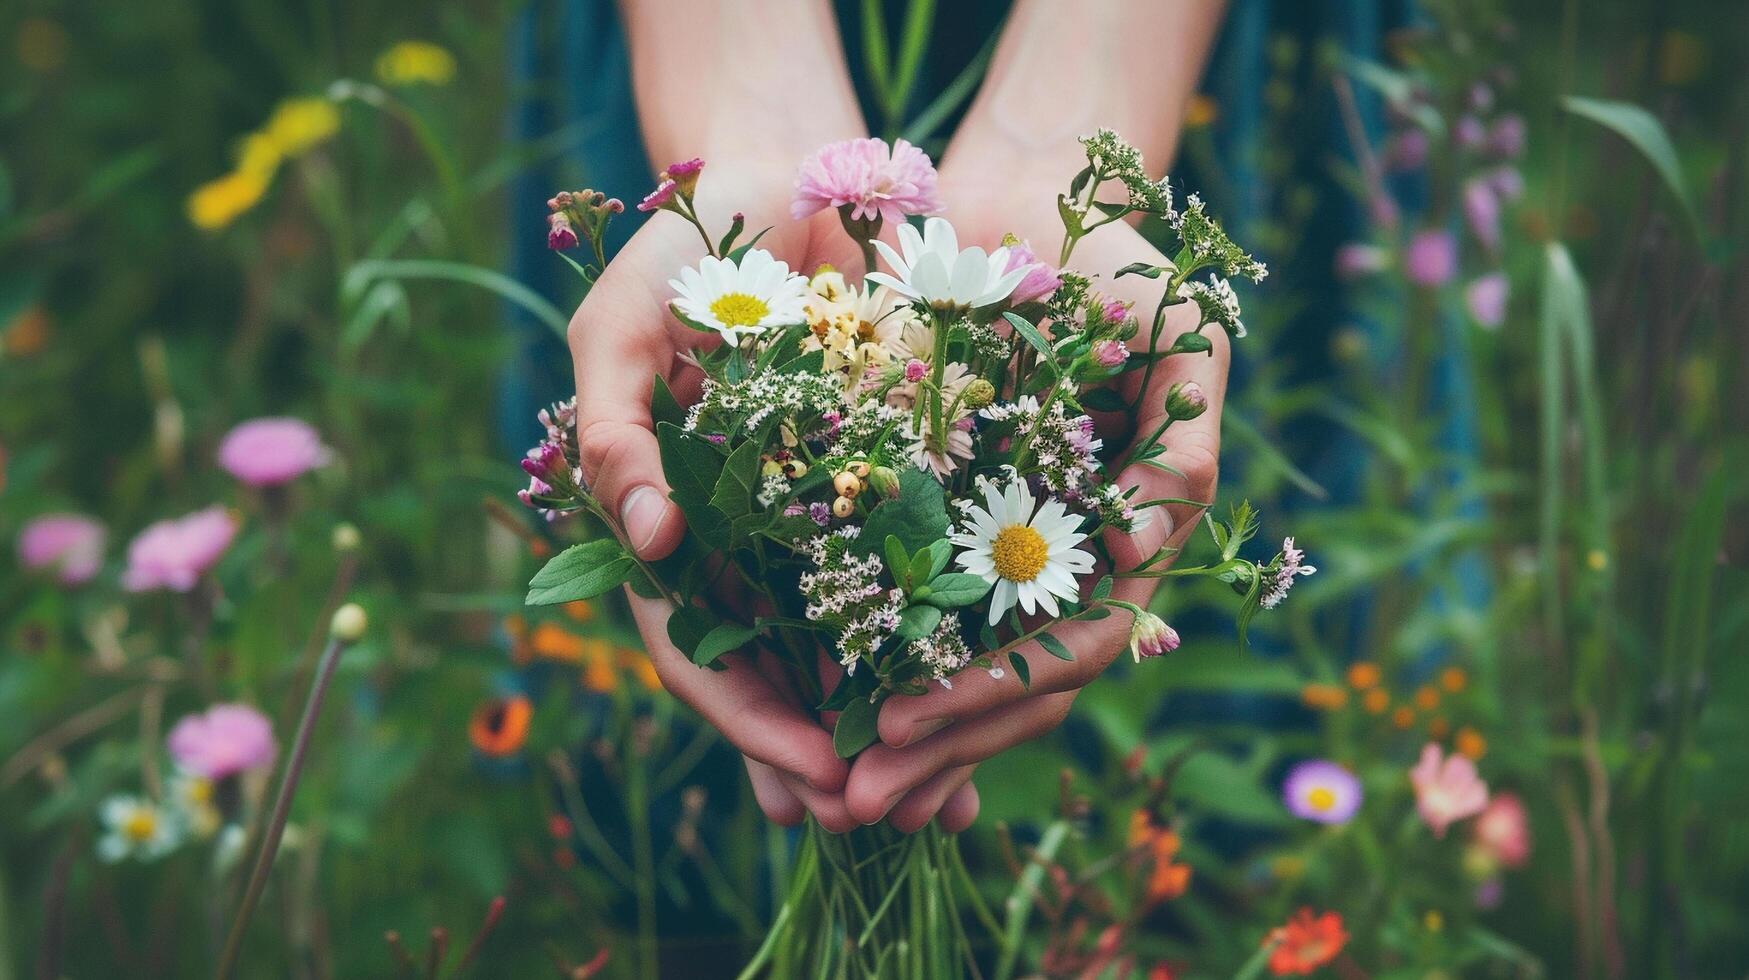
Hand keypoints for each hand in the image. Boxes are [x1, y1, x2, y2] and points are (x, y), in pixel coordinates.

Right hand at [569, 165, 978, 832]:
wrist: (785, 172)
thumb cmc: (682, 248)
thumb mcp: (622, 325)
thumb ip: (618, 431)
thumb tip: (654, 545)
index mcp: (670, 529)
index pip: (698, 653)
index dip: (751, 721)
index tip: (818, 774)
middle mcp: (743, 543)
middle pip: (780, 678)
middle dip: (833, 759)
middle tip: (897, 821)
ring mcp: (815, 519)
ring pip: (853, 650)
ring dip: (901, 727)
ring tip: (960, 802)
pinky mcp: (889, 481)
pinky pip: (921, 575)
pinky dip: (952, 637)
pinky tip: (1002, 689)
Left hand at [840, 164, 1229, 826]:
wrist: (1030, 200)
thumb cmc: (1121, 264)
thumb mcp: (1180, 341)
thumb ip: (1178, 447)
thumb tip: (1132, 548)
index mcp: (1122, 541)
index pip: (1066, 650)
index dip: (993, 697)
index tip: (905, 722)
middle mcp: (1060, 561)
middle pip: (1007, 688)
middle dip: (937, 751)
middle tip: (856, 805)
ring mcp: (999, 545)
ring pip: (957, 670)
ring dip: (901, 741)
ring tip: (830, 798)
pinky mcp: (935, 515)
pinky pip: (906, 612)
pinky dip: (866, 668)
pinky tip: (813, 711)